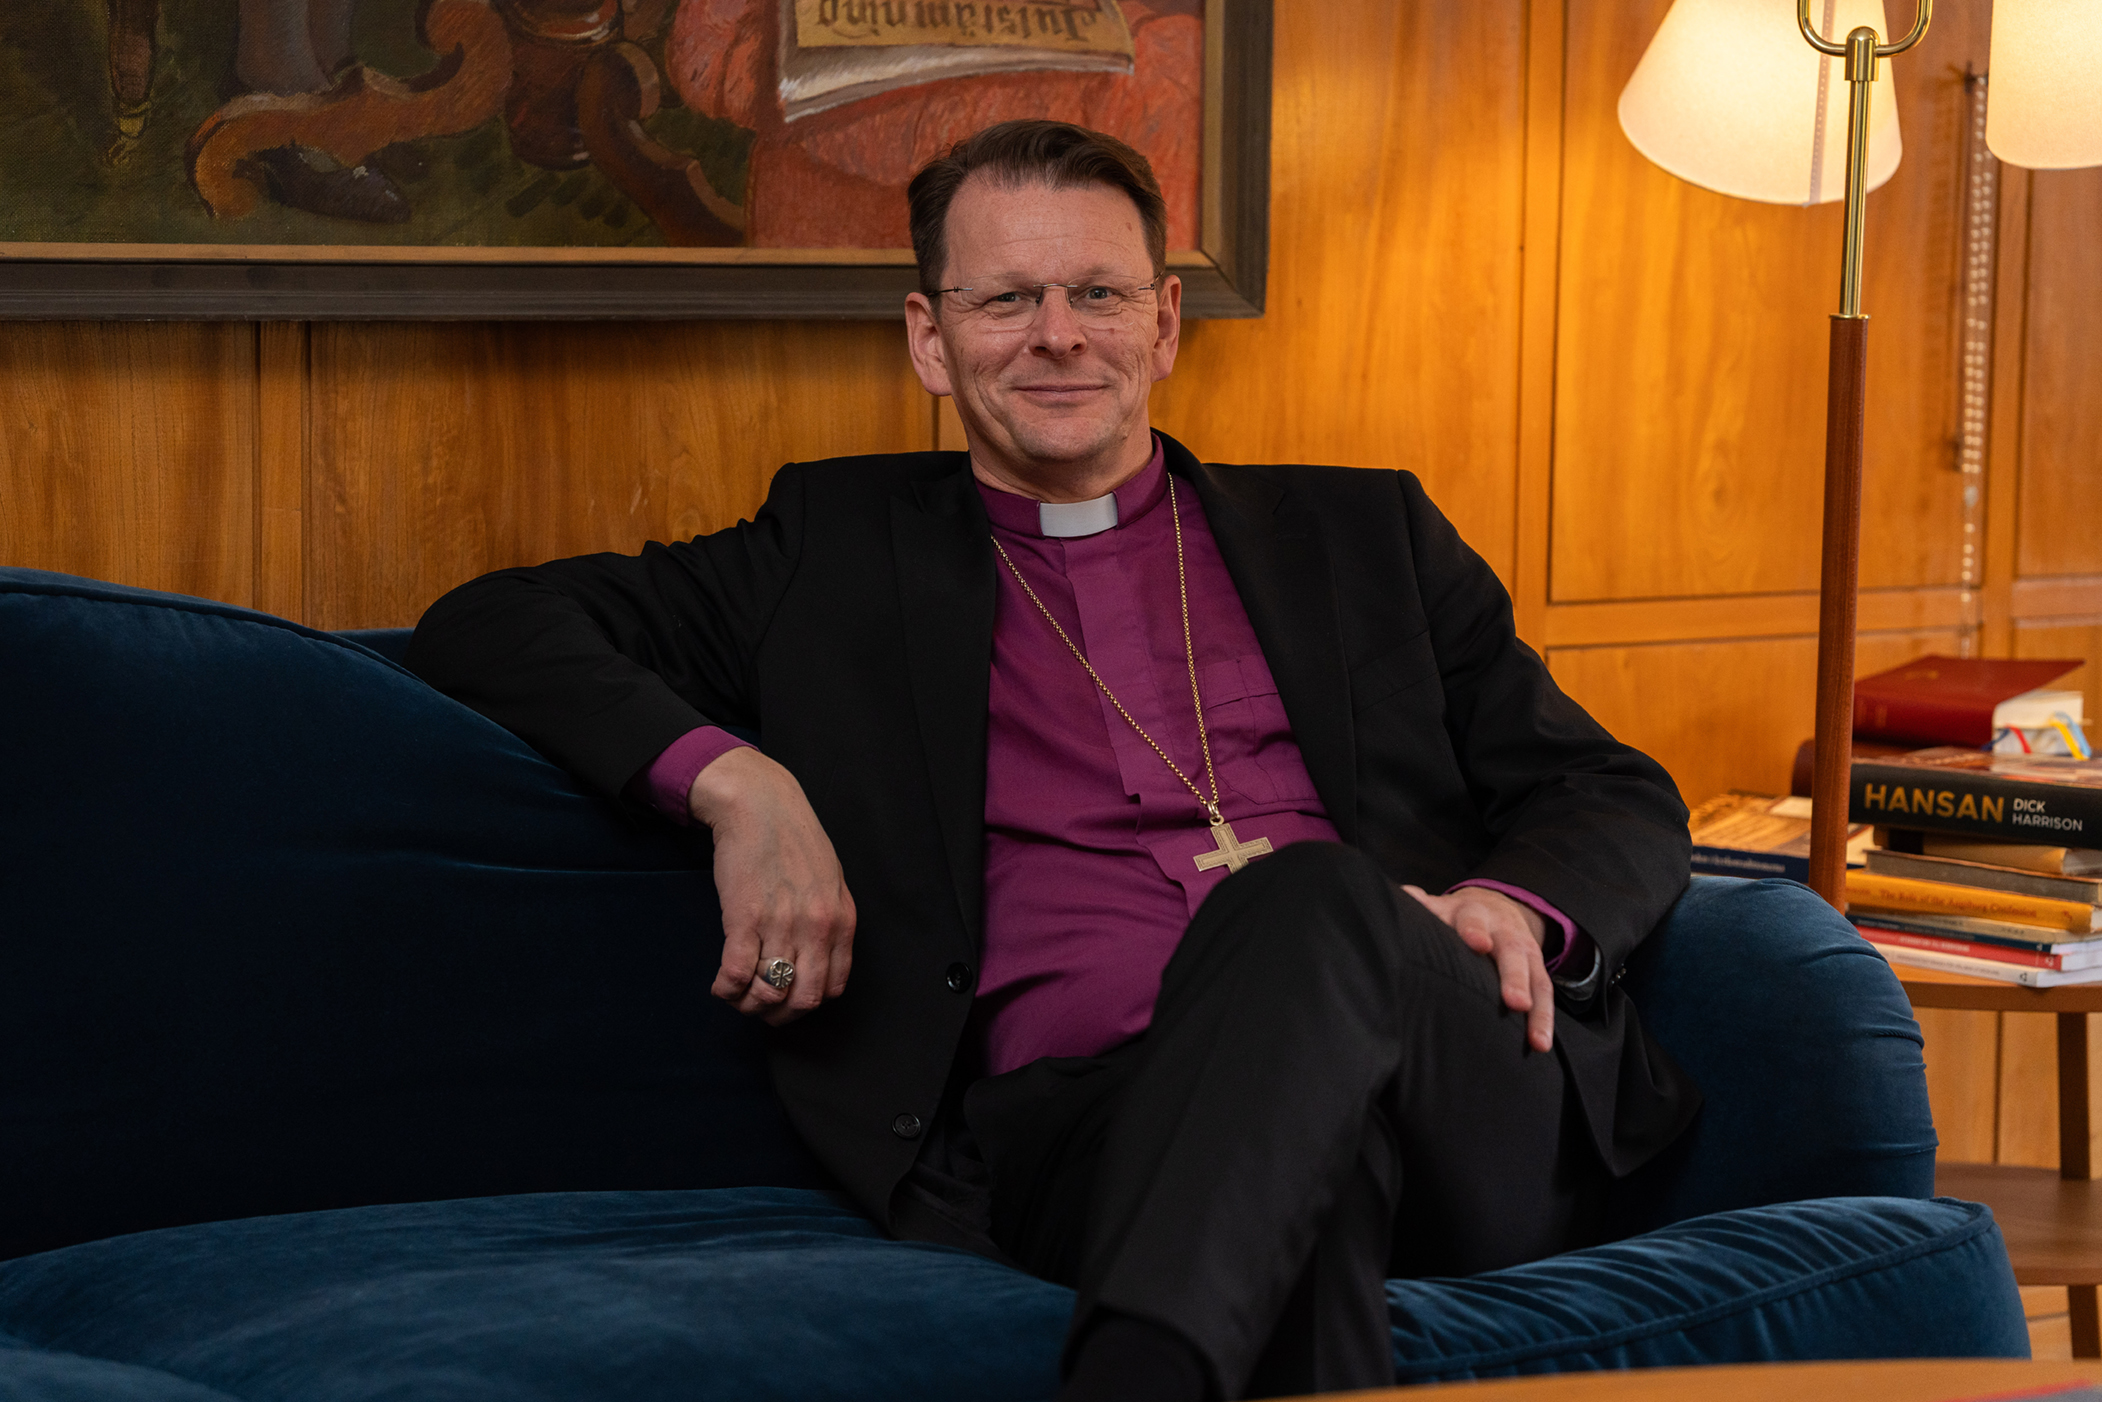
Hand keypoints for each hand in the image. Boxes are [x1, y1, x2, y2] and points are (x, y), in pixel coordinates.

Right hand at [687, 746, 855, 1025]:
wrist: (759, 804)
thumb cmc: (792, 838)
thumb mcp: (829, 880)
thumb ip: (828, 920)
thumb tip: (816, 958)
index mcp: (840, 921)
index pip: (832, 987)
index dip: (806, 1003)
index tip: (788, 998)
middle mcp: (816, 928)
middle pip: (803, 1000)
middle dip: (779, 1015)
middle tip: (761, 1007)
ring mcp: (781, 925)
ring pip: (769, 994)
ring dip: (749, 1005)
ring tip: (738, 994)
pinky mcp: (744, 918)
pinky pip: (737, 975)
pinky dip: (727, 990)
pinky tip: (721, 984)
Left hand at [1400, 884, 1554, 1052]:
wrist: (1496, 905)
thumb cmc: (1458, 916)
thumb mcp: (1441, 906)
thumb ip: (1423, 906)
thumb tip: (1405, 896)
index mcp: (1473, 914)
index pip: (1473, 921)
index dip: (1474, 931)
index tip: (1478, 944)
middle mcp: (1504, 932)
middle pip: (1512, 953)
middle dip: (1514, 978)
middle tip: (1516, 1002)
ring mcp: (1524, 952)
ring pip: (1535, 978)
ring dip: (1538, 1010)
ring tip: (1535, 1039)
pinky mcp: (1538, 970)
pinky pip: (1545, 994)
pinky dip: (1544, 1020)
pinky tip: (1540, 1044)